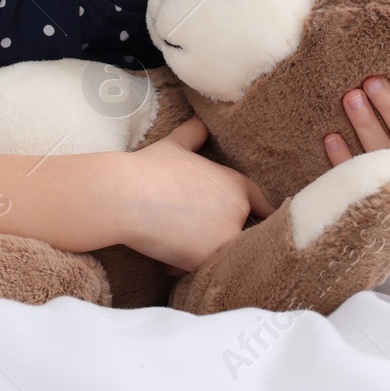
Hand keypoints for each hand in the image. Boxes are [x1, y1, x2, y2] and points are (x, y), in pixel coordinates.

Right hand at [120, 119, 273, 273]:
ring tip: (178, 247)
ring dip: (204, 252)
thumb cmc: (149, 167)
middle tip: (196, 234)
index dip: (262, 211)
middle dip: (222, 234)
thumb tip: (200, 121)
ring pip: (222, 252)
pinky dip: (185, 267)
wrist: (126, 195)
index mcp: (236, 186)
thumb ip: (194, 134)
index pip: (263, 203)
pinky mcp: (204, 260)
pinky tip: (167, 262)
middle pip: (243, 232)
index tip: (260, 219)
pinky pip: (201, 269)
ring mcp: (223, 239)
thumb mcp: (175, 144)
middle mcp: (237, 213)